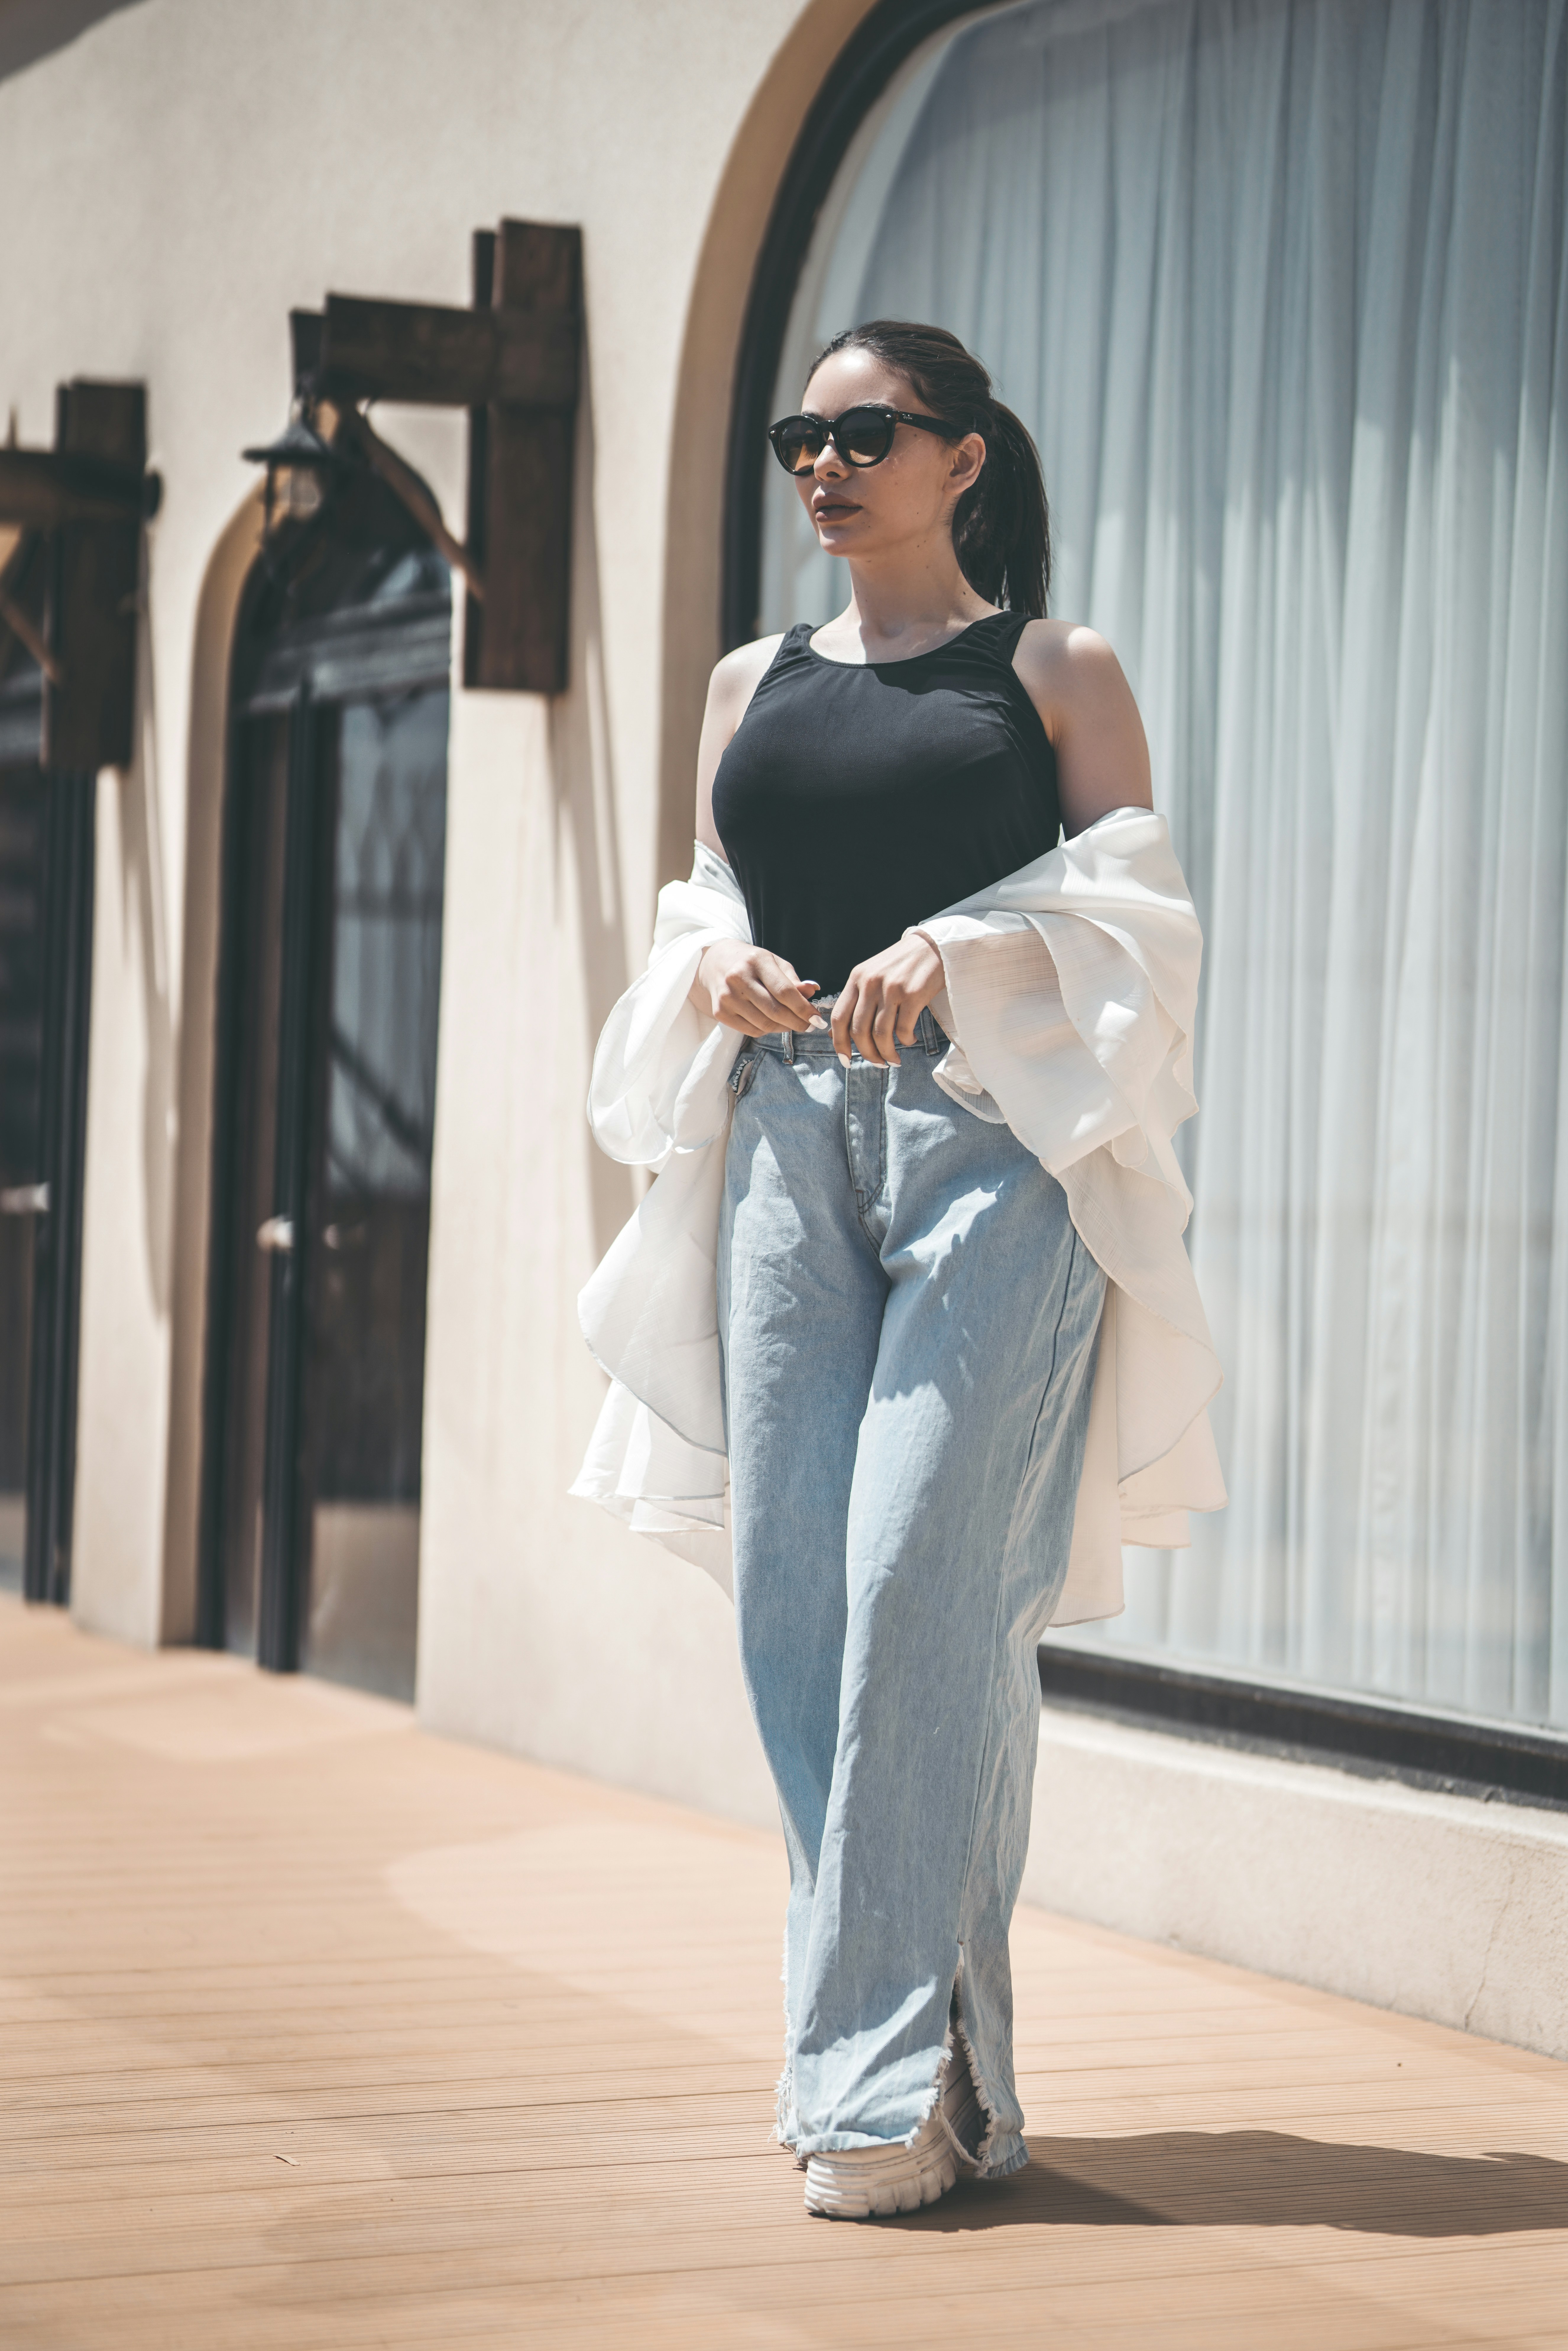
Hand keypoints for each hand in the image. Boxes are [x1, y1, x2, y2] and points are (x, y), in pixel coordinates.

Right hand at [690, 940, 822, 1035]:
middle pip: (775, 1011)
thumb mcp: (775, 964)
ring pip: (764, 1024)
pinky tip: (772, 1023)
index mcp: (756, 961)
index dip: (804, 1008)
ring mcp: (727, 996)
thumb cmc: (752, 964)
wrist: (715, 964)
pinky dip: (767, 1030)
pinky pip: (752, 1031)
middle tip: (809, 1026)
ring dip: (783, 1028)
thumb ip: (793, 980)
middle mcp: (738, 978)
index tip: (817, 1018)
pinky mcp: (720, 1012)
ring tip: (791, 1023)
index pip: (784, 991)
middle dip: (797, 1022)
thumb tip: (812, 992)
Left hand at [831, 932, 944, 1066]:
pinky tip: (910, 1040)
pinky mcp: (913, 994)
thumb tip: (835, 1034)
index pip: (839, 1017)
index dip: (839, 1044)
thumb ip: (856, 1001)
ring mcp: (891, 988)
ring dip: (887, 1053)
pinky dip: (905, 1041)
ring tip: (894, 1060)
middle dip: (867, 1054)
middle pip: (859, 1031)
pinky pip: (903, 1029)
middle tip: (877, 1064)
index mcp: (856, 978)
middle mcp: (870, 983)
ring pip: (881, 1034)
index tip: (846, 1060)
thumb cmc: (900, 966)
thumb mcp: (872, 976)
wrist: (932, 947)